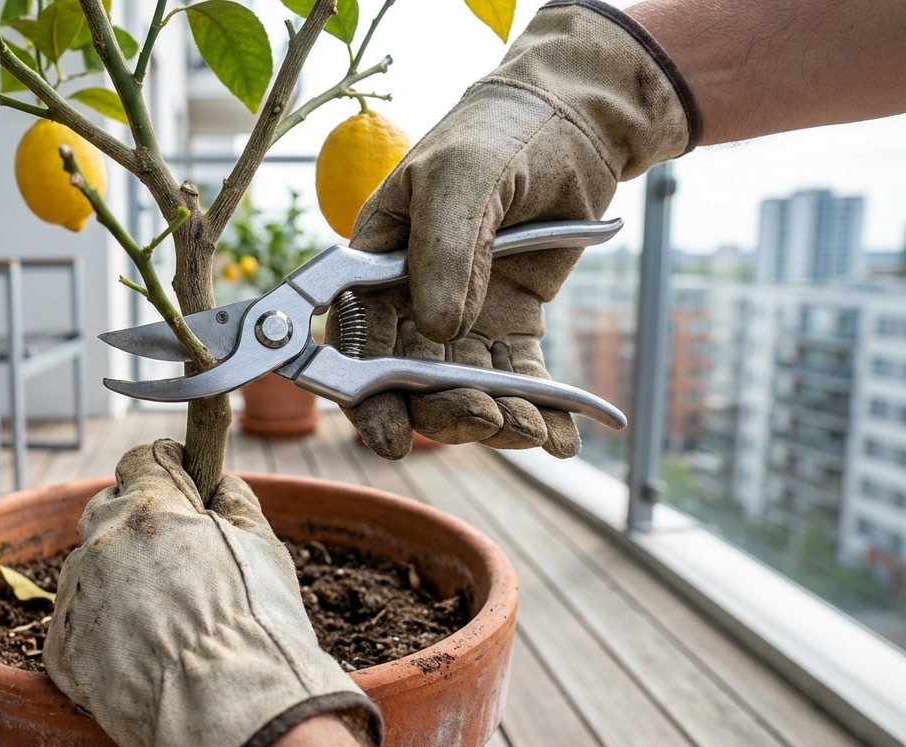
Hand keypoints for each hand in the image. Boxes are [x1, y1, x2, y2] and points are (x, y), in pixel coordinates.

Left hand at [44, 440, 380, 746]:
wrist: (228, 711)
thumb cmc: (256, 626)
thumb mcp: (264, 546)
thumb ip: (236, 502)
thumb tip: (221, 487)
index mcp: (151, 509)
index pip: (140, 460)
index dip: (165, 471)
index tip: (182, 486)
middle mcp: (102, 543)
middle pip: (107, 509)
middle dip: (137, 522)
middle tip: (176, 555)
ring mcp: (76, 596)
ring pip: (90, 567)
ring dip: (118, 577)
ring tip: (164, 616)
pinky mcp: (63, 648)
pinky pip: (78, 621)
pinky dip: (103, 628)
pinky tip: (141, 649)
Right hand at [339, 0, 698, 459]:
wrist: (574, 123)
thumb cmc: (499, 134)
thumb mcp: (463, 178)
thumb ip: (444, 249)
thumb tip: (440, 326)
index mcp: (374, 263)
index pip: (355, 338)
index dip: (363, 394)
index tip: (389, 435)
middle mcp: (409, 299)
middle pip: (407, 379)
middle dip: (440, 413)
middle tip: (485, 420)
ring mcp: (461, 317)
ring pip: (463, 388)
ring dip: (492, 418)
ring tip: (531, 428)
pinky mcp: (511, 325)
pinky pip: (519, 378)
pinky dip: (540, 411)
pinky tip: (562, 438)